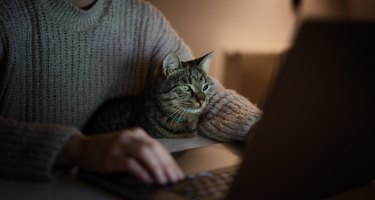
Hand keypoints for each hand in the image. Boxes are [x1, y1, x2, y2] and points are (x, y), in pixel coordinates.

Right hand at [57, 127, 183, 184]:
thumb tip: (162, 170)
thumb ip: (143, 154)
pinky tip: (147, 180)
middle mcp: (130, 137)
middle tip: (174, 179)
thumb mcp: (128, 147)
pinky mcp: (112, 156)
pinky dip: (141, 172)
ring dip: (156, 168)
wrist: (83, 148)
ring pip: (144, 153)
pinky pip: (130, 163)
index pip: (159, 147)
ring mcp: (120, 145)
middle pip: (154, 149)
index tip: (177, 174)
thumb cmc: (108, 150)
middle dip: (166, 165)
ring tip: (163, 180)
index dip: (170, 161)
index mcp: (137, 134)